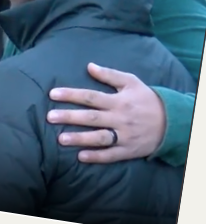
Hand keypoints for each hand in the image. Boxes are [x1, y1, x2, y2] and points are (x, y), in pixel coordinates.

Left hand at [46, 63, 165, 163]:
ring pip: (100, 138)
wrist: (172, 121)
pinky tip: (81, 157)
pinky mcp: (128, 150)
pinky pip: (111, 155)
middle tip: (50, 117)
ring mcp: (124, 135)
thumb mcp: (131, 82)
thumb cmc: (146, 99)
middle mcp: (120, 118)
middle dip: (70, 117)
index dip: (71, 95)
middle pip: (92, 118)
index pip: (91, 97)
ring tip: (61, 139)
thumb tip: (89, 66)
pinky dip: (97, 156)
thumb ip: (110, 75)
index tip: (52, 94)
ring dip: (80, 139)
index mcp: (118, 101)